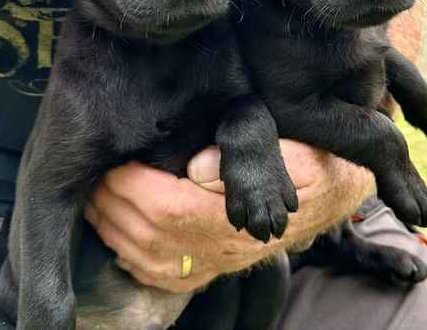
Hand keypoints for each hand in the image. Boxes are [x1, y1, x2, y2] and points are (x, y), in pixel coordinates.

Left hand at [85, 140, 373, 292]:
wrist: (332, 191)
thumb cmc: (310, 162)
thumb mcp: (290, 147)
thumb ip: (249, 154)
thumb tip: (196, 168)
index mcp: (238, 211)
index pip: (169, 207)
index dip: (134, 188)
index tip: (114, 164)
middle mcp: (224, 245)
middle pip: (151, 236)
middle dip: (114, 207)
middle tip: (95, 180)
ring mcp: (218, 260)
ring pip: (152, 260)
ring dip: (116, 233)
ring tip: (97, 204)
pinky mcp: (215, 266)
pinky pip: (166, 278)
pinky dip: (134, 261)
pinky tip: (120, 239)